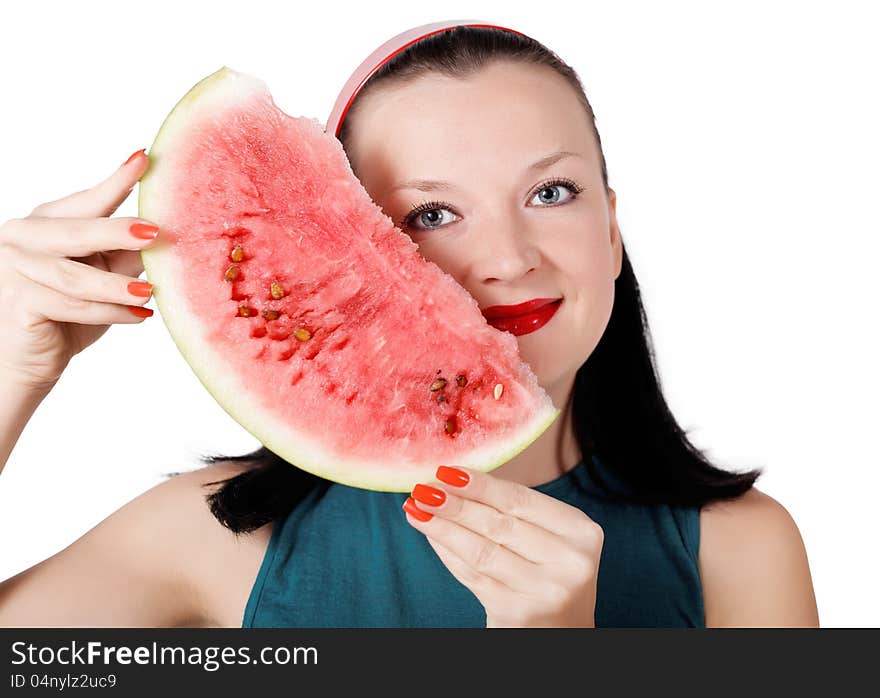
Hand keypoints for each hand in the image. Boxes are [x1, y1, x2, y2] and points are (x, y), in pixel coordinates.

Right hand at [0, 149, 157, 391]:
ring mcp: (14, 269)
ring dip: (118, 285)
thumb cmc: (64, 314)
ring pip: (75, 276)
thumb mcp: (100, 278)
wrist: (25, 358)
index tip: (145, 159)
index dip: (116, 180)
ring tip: (151, 291)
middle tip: (156, 231)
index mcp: (44, 223)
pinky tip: (140, 317)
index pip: (86, 201)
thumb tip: (171, 238)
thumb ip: (124, 257)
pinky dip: (108, 313)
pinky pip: (70, 306)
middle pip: (77, 232)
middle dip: (118, 231)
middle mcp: (22, 238)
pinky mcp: (19, 303)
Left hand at [403, 465, 602, 627]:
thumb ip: (515, 510)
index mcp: (581, 533)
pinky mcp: (516, 613)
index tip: (446, 470)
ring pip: (480, 550)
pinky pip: (472, 576)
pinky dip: (447, 553)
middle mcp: (570, 563)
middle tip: (422, 487)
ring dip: (443, 527)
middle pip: (498, 524)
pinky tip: (431, 536)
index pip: (520, 500)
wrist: (563, 631)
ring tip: (416, 509)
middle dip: (455, 504)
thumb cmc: (550, 572)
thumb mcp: (551, 537)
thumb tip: (453, 478)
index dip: (480, 484)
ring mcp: (544, 591)